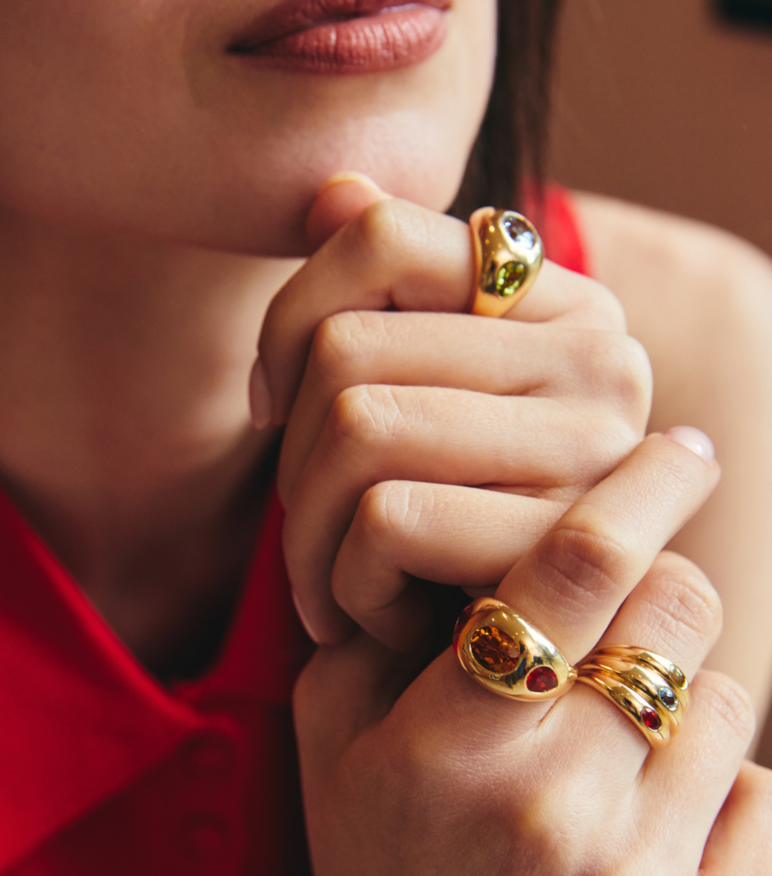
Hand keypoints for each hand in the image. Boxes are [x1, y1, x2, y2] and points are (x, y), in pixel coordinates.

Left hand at [253, 175, 652, 649]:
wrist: (507, 686)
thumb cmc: (445, 539)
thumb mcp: (406, 412)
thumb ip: (378, 295)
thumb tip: (330, 189)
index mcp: (559, 301)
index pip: (375, 232)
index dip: (286, 322)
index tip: (274, 408)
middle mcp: (601, 355)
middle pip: (346, 345)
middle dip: (285, 459)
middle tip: (302, 530)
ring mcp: (593, 448)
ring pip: (354, 423)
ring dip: (302, 533)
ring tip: (322, 584)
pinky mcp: (560, 542)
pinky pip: (384, 517)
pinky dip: (343, 584)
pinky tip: (368, 618)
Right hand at [285, 431, 771, 875]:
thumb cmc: (370, 863)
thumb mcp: (333, 733)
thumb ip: (392, 615)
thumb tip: (487, 500)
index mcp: (452, 748)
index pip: (580, 564)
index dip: (642, 483)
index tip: (678, 446)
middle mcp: (553, 816)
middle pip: (680, 611)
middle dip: (658, 589)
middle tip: (623, 618)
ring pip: (722, 701)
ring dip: (674, 697)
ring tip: (610, 749)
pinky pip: (759, 798)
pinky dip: (712, 790)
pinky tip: (642, 827)